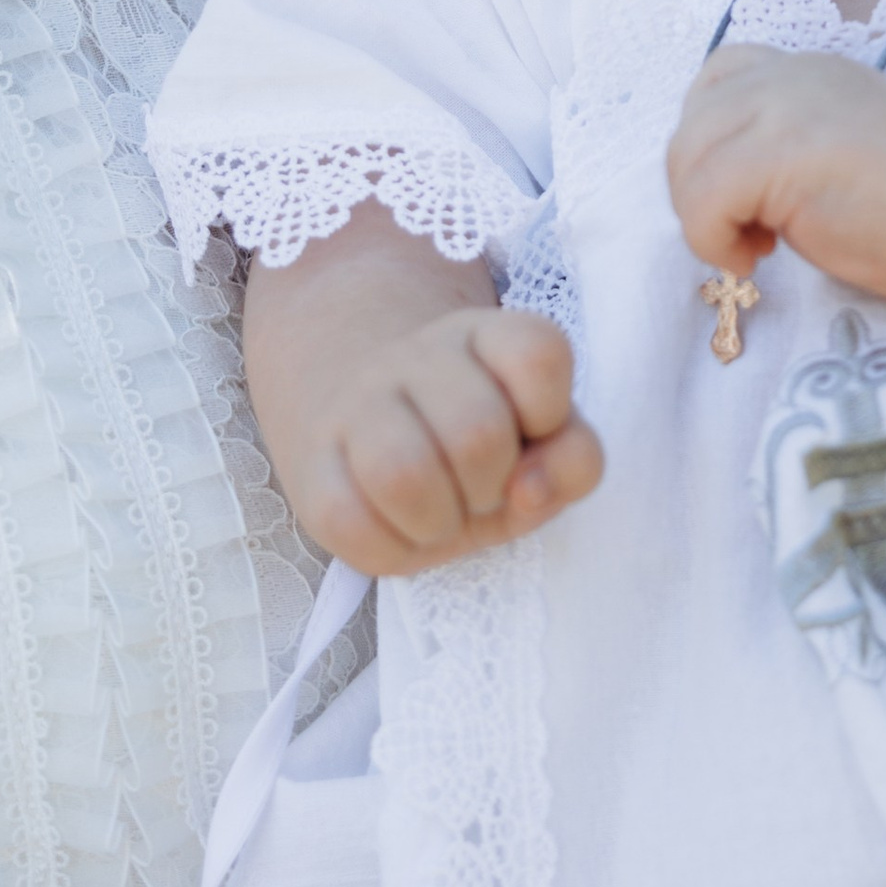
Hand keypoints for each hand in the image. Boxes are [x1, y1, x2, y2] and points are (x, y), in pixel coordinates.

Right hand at [288, 302, 601, 576]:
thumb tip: (528, 490)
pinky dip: (393, 550)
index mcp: (486, 336)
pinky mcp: (311, 467)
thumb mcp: (546, 448)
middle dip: (492, 486)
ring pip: (404, 474)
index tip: (530, 431)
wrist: (371, 429)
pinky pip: (353, 526)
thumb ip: (574, 461)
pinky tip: (399, 529)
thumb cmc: (481, 450)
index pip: (537, 352)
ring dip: (441, 521)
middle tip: (479, 488)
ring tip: (441, 514)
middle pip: (477, 433)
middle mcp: (418, 356)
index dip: (549, 412)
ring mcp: (356, 405)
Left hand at [667, 44, 885, 299]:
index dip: (712, 139)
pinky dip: (712, 239)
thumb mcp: (842, 139)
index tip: (747, 189)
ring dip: (704, 217)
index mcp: (802, 70)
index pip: (716, 79)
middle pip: (690, 126)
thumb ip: (789, 135)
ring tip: (755, 246)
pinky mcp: (776, 155)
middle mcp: (784, 77)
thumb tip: (733, 178)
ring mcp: (779, 110)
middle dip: (699, 189)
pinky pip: (701, 200)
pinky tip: (757, 258)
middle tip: (749, 232)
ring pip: (686, 161)